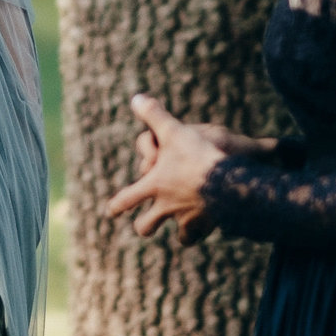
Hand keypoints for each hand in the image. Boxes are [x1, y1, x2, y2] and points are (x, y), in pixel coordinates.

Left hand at [103, 95, 238, 240]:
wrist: (225, 180)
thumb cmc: (197, 154)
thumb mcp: (173, 130)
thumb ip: (154, 115)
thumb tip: (136, 98)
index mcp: (153, 185)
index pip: (127, 198)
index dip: (117, 205)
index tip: (110, 213)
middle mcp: (165, 206)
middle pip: (146, 226)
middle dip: (145, 227)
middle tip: (145, 227)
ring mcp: (185, 219)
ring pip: (179, 236)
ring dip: (180, 234)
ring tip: (184, 234)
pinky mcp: (205, 225)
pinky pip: (201, 236)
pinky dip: (203, 233)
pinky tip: (208, 229)